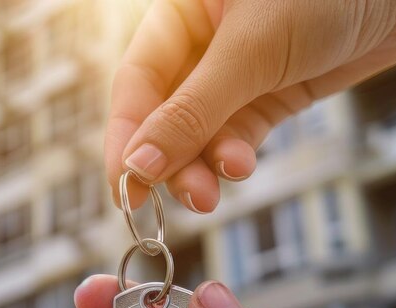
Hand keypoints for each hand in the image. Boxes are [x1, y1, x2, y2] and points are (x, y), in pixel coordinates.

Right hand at [106, 0, 395, 212]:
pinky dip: (235, 154)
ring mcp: (236, 68)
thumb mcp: (253, 51)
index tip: (125, 189)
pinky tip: (239, 167)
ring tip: (211, 196)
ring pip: (201, 131)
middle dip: (172, 161)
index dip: (127, 139)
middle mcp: (199, 39)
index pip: (135, 83)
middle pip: (165, 114)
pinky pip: (237, 132)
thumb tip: (139, 166)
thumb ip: (193, 111)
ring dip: (203, 166)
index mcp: (179, 12)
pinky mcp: (270, 89)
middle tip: (186, 200)